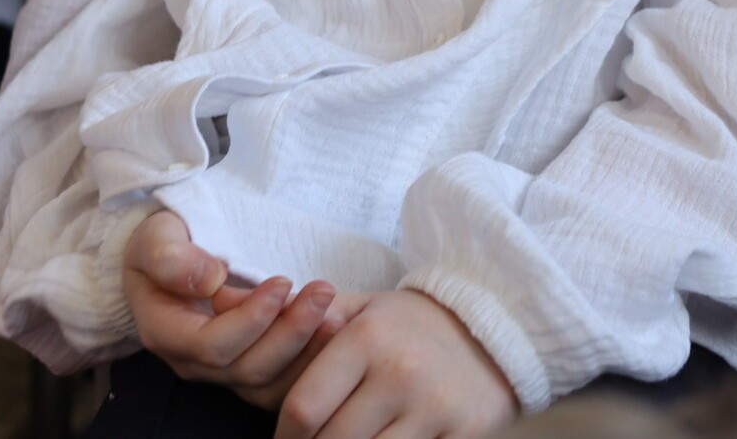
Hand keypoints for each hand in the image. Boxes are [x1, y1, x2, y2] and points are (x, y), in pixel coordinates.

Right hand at [123, 209, 341, 408]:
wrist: (171, 259)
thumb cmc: (163, 245)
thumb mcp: (156, 240)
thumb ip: (172, 259)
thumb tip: (210, 280)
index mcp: (166, 333)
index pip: (211, 345)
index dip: (251, 318)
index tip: (282, 281)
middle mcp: (194, 362)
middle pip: (248, 368)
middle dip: (291, 333)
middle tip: (323, 292)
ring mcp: (223, 370)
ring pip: (271, 383)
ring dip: (308, 351)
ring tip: (338, 315)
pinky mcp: (250, 368)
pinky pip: (284, 382)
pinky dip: (312, 362)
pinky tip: (338, 332)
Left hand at [275, 289, 516, 438]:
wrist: (499, 325)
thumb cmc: (414, 326)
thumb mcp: (364, 310)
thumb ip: (308, 325)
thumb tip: (236, 316)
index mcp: (368, 339)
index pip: (303, 410)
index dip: (285, 438)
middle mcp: (400, 372)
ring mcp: (434, 408)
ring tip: (353, 437)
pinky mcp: (464, 433)